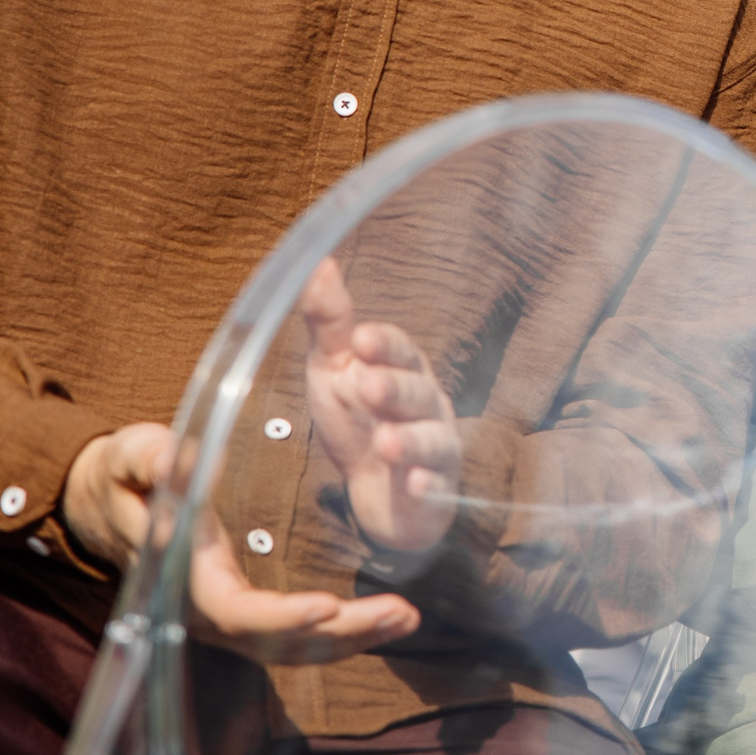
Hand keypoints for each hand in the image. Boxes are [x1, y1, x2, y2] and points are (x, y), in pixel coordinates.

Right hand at [63, 420, 422, 662]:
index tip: (326, 607)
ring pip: (293, 647)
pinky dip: (344, 633)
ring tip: (408, 618)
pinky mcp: (246, 612)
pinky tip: (389, 619)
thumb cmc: (126, 475)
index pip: (232, 611)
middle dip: (340, 633)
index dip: (278, 616)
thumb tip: (176, 458)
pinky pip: (297, 636)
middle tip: (400, 613)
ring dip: (353, 637)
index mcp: (182, 575)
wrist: (111, 503)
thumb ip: (151, 459)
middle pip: (276, 641)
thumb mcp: (132, 455)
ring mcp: (226, 617)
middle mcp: (205, 610)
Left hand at [299, 258, 461, 551]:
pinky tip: (415, 485)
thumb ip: (330, 321)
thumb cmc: (358, 419)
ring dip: (410, 440)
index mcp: (403, 371)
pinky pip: (437, 486)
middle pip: (418, 392)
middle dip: (396, 389)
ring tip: (385, 442)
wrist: (379, 491)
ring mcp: (435, 448)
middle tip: (369, 386)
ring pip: (431, 439)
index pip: (401, 351)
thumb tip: (318, 263)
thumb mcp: (335, 369)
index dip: (385, 345)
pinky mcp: (435, 491)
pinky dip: (428, 486)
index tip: (361, 339)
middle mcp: (426, 405)